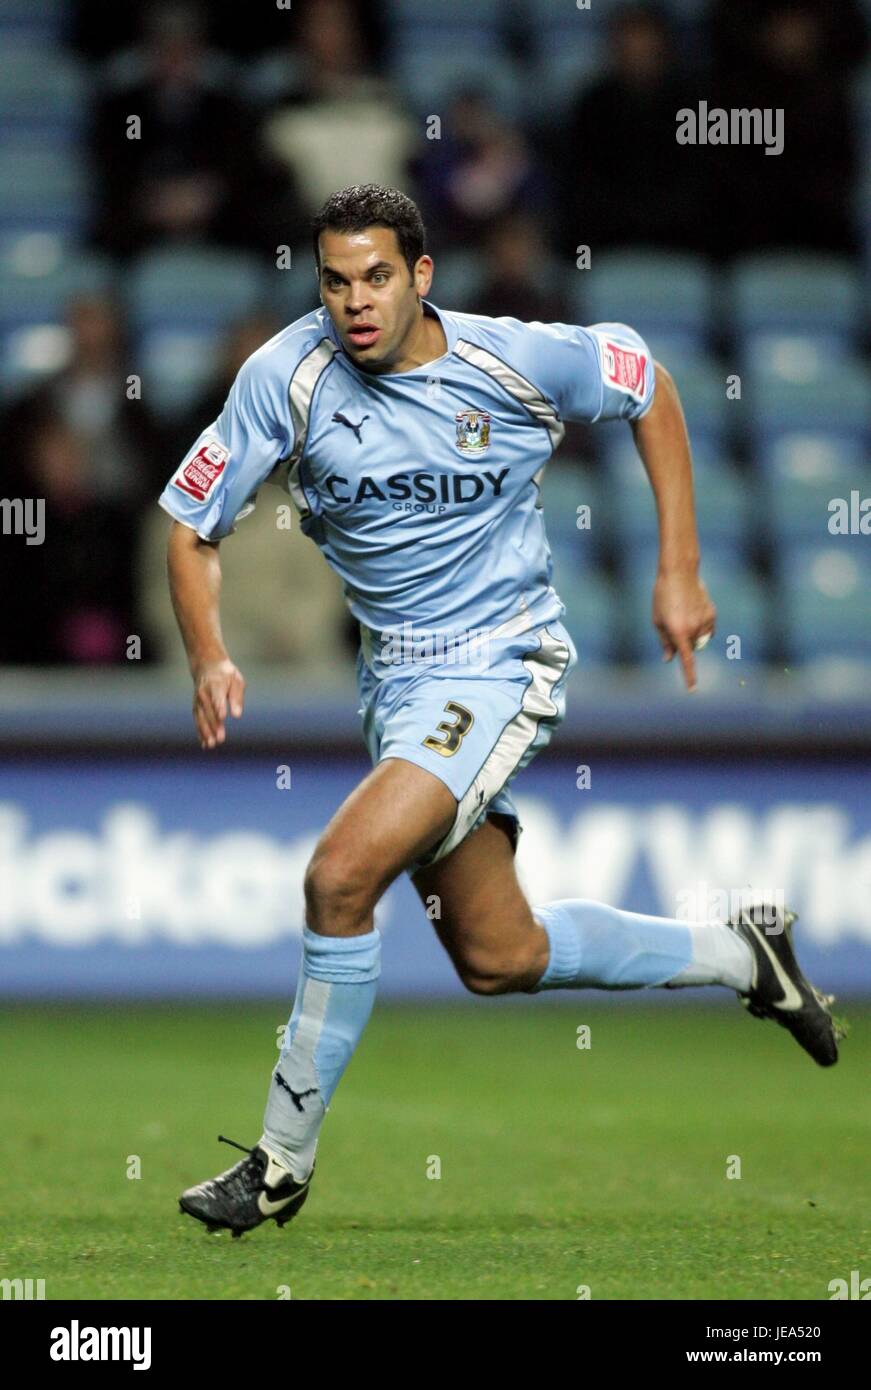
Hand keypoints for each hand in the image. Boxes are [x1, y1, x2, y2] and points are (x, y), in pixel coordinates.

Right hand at [192, 657, 245, 748]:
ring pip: (200, 718)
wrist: (207, 665)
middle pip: (208, 711)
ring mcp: (198, 701)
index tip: (222, 717)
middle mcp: (204, 693)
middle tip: (220, 739)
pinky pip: (197, 720)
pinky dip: (200, 732)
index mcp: (215, 684)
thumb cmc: (226, 675)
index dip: (219, 707)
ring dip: (205, 732)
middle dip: (213, 725)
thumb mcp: (236, 680)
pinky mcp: (196, 707)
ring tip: (211, 745)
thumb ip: (237, 697)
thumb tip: (237, 715)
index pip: (217, 697)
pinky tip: (205, 744)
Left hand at [652, 570, 715, 691]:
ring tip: (683, 613)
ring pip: (699, 639)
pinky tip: (693, 611)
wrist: (679, 573)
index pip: (686, 660)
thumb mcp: (657, 621)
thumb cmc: (663, 597)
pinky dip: (701, 626)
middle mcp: (693, 629)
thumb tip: (669, 659)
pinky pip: (708, 630)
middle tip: (673, 624)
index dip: (689, 676)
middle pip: (689, 648)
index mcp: (677, 632)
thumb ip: (665, 642)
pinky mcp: (712, 614)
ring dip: (692, 634)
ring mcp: (705, 621)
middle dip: (682, 644)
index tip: (692, 690)